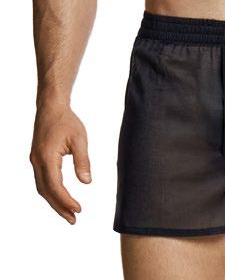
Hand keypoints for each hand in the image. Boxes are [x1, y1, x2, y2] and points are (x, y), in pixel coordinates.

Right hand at [30, 104, 90, 223]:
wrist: (51, 107)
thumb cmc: (67, 121)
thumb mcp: (79, 139)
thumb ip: (83, 161)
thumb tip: (87, 182)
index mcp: (46, 157)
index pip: (55, 186)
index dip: (66, 200)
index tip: (79, 209)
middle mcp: (37, 162)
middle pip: (46, 191)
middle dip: (59, 207)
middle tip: (74, 220)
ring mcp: (35, 161)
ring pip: (42, 188)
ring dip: (54, 202)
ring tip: (69, 214)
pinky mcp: (37, 159)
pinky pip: (42, 181)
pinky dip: (51, 192)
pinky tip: (60, 197)